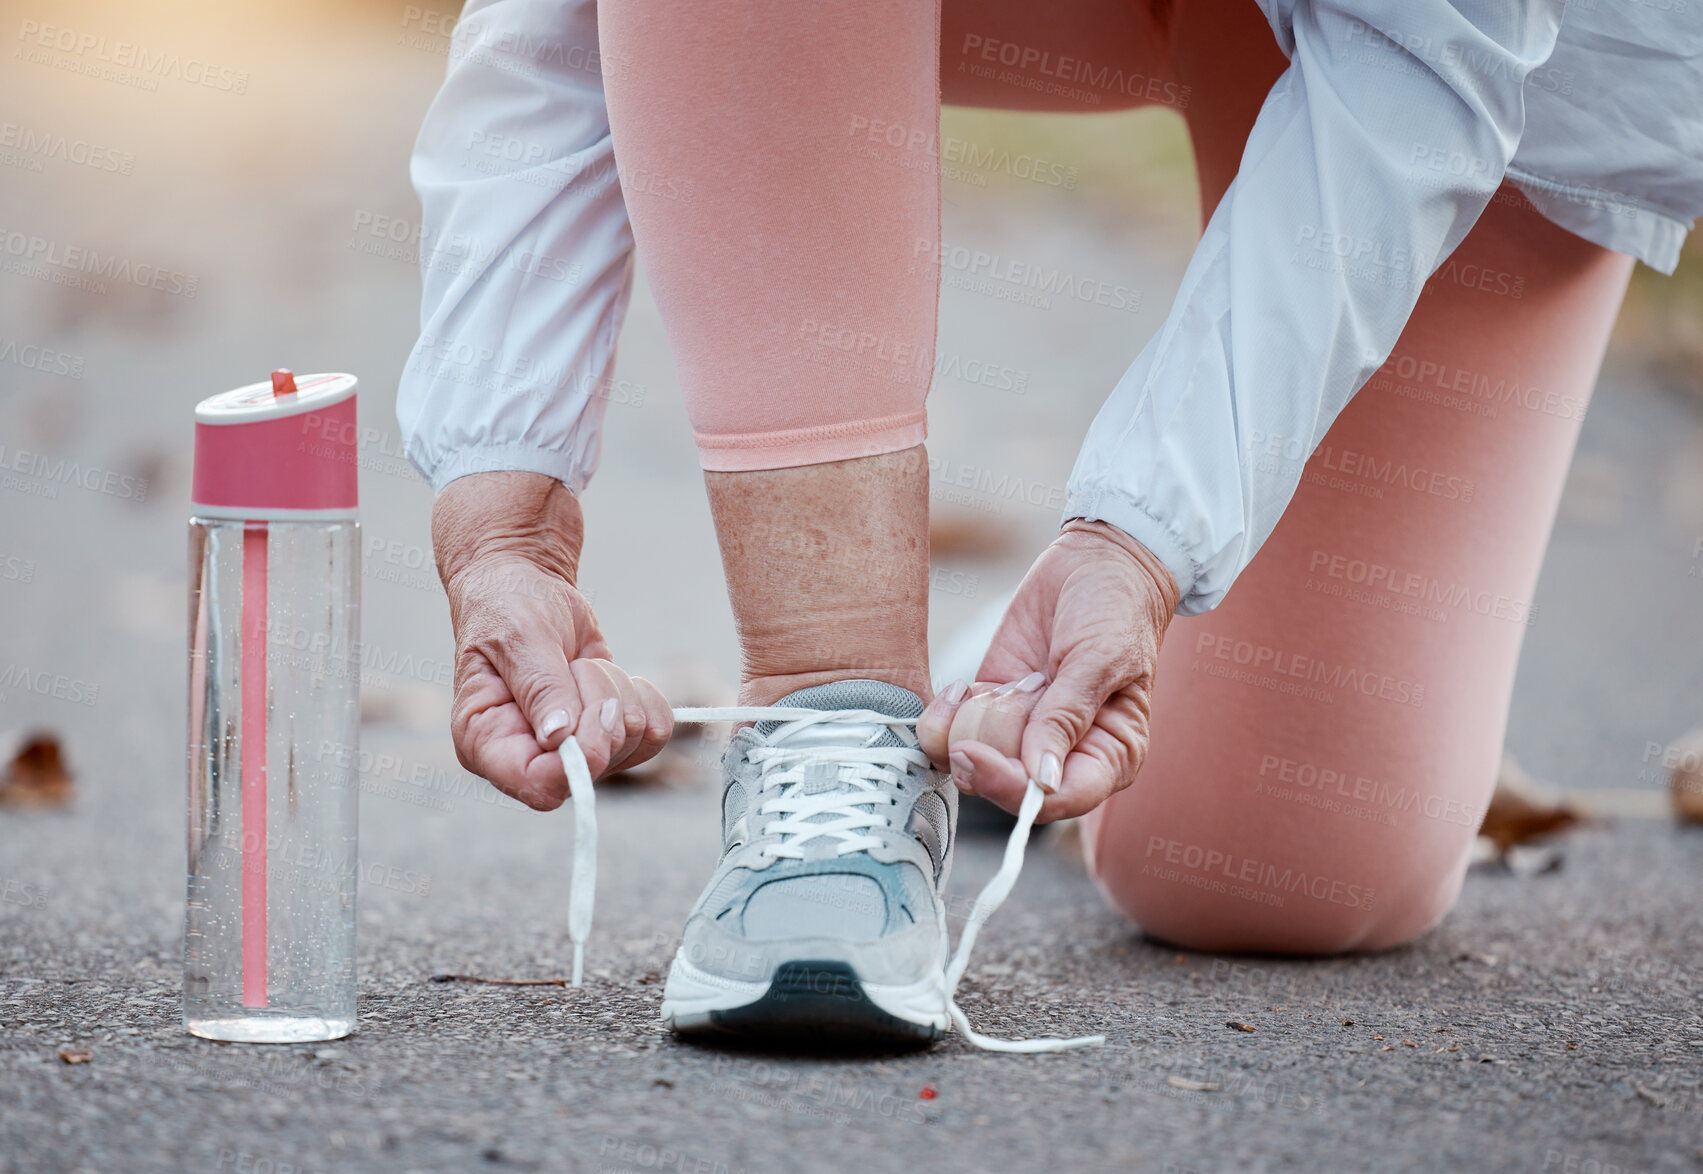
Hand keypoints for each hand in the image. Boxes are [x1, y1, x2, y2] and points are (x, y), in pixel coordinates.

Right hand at [432, 471, 672, 809]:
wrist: (525, 589)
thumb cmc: (506, 609)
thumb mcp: (518, 638)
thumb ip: (540, 687)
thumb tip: (560, 737)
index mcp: (485, 743)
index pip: (536, 785)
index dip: (576, 762)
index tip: (590, 717)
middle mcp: (528, 758)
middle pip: (596, 767)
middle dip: (600, 709)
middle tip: (577, 667)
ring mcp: (572, 751)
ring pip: (632, 746)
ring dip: (617, 694)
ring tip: (580, 665)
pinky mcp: (606, 735)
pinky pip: (654, 733)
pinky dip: (644, 697)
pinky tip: (612, 674)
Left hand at [918, 519, 1180, 821]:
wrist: (1096, 562)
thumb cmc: (1117, 611)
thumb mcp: (1100, 659)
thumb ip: (1067, 717)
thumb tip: (1042, 779)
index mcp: (1108, 757)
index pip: (1058, 798)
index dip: (1014, 790)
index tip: (978, 756)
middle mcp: (1062, 756)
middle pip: (1007, 788)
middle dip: (983, 755)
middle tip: (984, 713)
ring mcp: (1021, 733)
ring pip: (971, 765)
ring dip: (964, 729)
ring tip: (986, 688)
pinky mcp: (990, 708)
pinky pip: (950, 735)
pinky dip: (943, 716)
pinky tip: (962, 687)